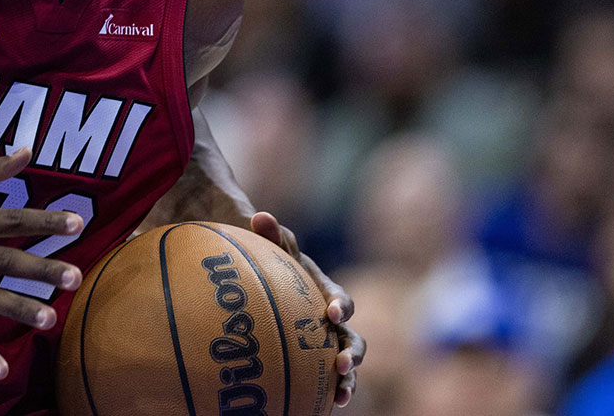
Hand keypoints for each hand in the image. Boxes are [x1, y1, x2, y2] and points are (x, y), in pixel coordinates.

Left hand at [251, 211, 364, 407]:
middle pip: (352, 338)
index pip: (340, 299)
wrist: (261, 271)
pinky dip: (329, 391)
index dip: (341, 306)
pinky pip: (325, 378)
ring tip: (341, 395)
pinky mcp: (314, 358)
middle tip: (342, 363)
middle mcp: (331, 319)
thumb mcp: (271, 244)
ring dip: (348, 379)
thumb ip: (271, 232)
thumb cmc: (269, 257)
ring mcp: (324, 341)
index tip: (332, 314)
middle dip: (353, 352)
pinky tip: (325, 406)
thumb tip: (260, 216)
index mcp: (325, 291)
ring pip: (346, 362)